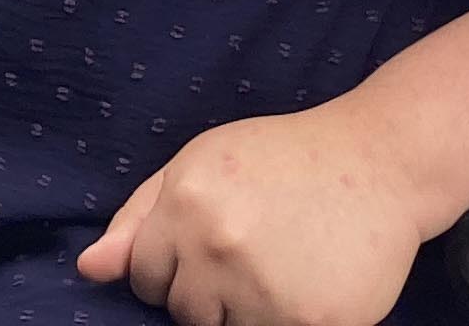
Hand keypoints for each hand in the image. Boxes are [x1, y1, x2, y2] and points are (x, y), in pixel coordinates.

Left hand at [77, 108, 439, 325]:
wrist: (379, 160)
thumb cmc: (283, 160)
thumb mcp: (201, 163)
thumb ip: (140, 217)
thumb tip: (89, 270)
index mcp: (186, 205)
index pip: (143, 278)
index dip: (174, 265)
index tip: (212, 244)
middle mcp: (219, 248)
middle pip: (182, 313)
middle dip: (209, 292)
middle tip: (254, 252)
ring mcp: (265, 292)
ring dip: (245, 312)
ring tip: (279, 268)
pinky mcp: (312, 325)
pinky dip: (284, 322)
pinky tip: (305, 286)